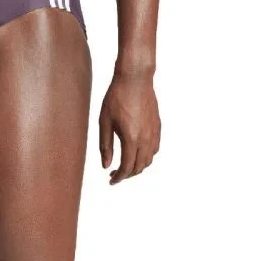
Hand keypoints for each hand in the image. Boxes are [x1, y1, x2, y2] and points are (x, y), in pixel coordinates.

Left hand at [99, 69, 160, 184]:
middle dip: (127, 175)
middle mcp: (145, 138)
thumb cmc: (116, 98)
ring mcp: (153, 132)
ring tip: (125, 166)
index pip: (126, 168)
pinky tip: (137, 153)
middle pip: (139, 167)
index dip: (118, 178)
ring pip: (148, 160)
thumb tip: (106, 166)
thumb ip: (105, 146)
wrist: (135, 78)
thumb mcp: (104, 123)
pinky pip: (154, 149)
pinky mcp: (157, 126)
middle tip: (115, 175)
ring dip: (137, 167)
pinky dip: (146, 157)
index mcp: (131, 139)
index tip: (111, 181)